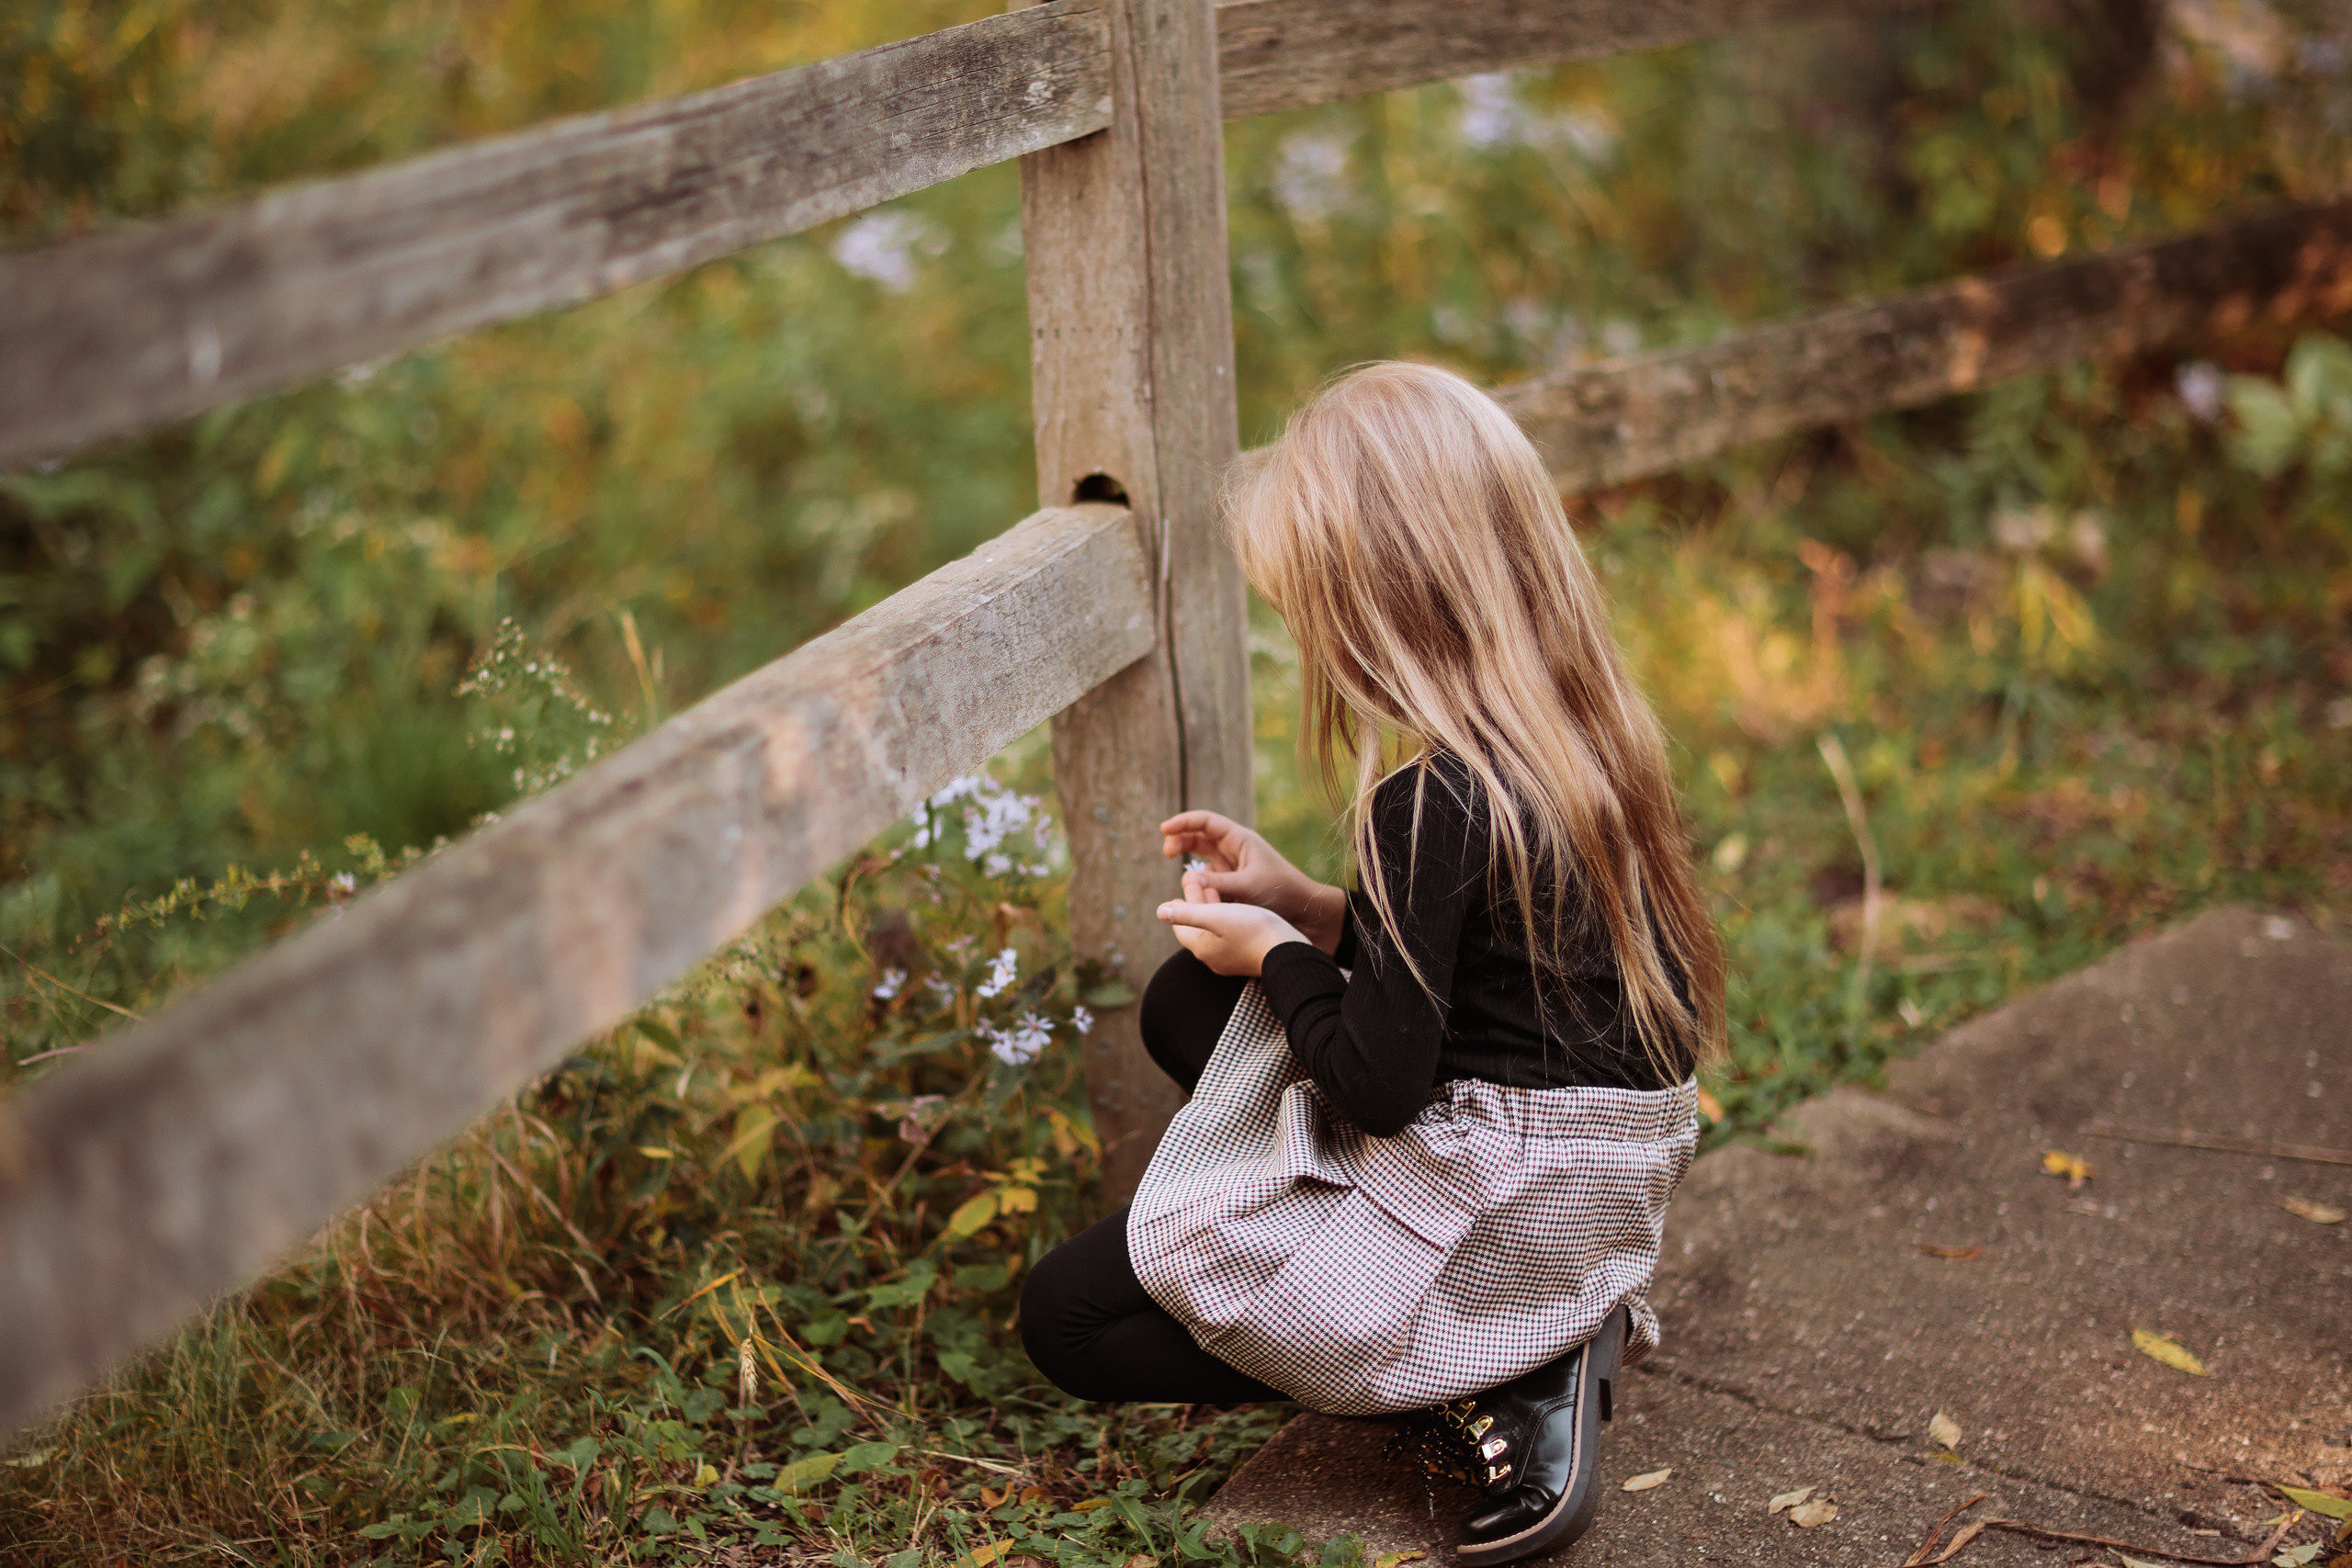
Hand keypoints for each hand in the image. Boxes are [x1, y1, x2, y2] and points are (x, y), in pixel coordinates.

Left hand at [1156, 868, 1311, 975]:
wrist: (1289, 951)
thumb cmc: (1253, 931)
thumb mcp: (1216, 916)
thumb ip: (1187, 913)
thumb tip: (1159, 911)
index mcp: (1202, 947)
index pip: (1180, 925)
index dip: (1182, 902)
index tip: (1188, 883)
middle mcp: (1213, 957)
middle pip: (1197, 927)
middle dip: (1198, 903)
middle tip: (1200, 880)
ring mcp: (1231, 960)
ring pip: (1215, 931)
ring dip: (1214, 910)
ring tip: (1219, 890)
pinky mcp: (1247, 958)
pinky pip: (1231, 936)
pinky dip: (1229, 919)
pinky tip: (1239, 908)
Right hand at [1159, 811, 1347, 953]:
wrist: (1304, 912)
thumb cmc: (1282, 893)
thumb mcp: (1249, 886)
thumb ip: (1218, 882)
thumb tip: (1189, 877)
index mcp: (1240, 840)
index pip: (1206, 822)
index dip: (1183, 822)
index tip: (1164, 829)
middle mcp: (1234, 850)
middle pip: (1199, 837)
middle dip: (1180, 840)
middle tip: (1167, 853)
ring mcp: (1231, 868)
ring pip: (1201, 859)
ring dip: (1188, 866)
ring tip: (1184, 881)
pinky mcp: (1231, 885)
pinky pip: (1207, 880)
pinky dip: (1198, 884)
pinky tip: (1195, 895)